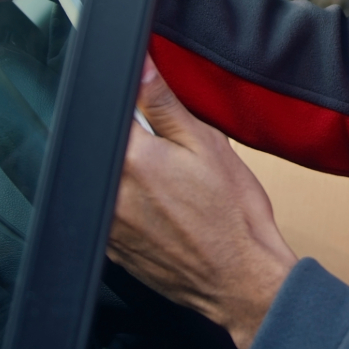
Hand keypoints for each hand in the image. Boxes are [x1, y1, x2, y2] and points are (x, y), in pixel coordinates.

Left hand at [107, 57, 297, 348]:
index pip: (111, 112)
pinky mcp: (112, 250)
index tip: (152, 118)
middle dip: (134, 143)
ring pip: (106, 182)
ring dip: (130, 177)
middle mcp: (110, 194)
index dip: (132, 107)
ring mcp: (107, 226)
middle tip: (172, 159)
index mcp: (132, 160)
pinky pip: (109, 214)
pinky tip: (164, 215)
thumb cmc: (232, 216)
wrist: (241, 280)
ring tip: (171, 190)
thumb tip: (142, 68)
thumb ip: (166, 105)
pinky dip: (130, 208)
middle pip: (107, 148)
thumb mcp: (207, 146)